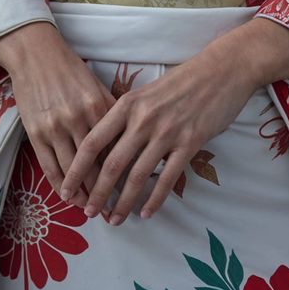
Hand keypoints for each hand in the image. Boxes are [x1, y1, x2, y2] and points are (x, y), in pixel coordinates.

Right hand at [0, 22, 114, 196]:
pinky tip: (68, 197)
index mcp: (98, 106)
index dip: (124, 173)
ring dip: (83, 194)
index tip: (131, 190)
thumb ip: (111, 112)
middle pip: (96, 165)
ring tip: (92, 209)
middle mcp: (79, 119)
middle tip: (113, 211)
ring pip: (73, 171)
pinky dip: (60, 185)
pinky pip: (49, 167)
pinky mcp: (36, 132)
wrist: (36, 54)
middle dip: (105, 192)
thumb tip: (128, 138)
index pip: (115, 148)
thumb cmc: (70, 69)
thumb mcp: (96, 86)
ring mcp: (55, 127)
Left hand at [62, 44, 254, 225]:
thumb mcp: (146, 92)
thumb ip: (126, 116)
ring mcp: (167, 132)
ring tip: (114, 220)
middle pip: (112, 164)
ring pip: (138, 176)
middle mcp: (143, 119)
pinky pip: (168, 178)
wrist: (221, 70)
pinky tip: (146, 213)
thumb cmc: (182, 81)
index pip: (93, 141)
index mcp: (128, 104)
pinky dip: (155, 200)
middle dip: (97, 194)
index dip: (77, 169)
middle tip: (89, 213)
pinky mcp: (190, 143)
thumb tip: (105, 147)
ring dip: (124, 203)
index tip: (67, 190)